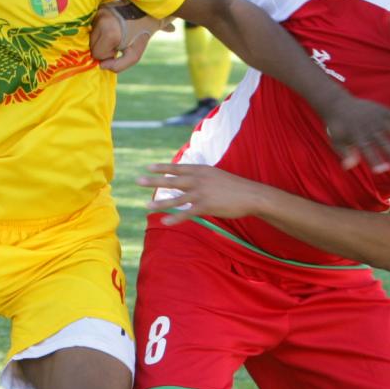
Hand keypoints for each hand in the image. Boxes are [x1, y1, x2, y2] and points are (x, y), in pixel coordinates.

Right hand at [90, 6, 171, 73]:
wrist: (147, 11)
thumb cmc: (141, 35)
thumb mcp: (134, 54)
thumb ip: (118, 66)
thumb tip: (101, 65)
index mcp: (110, 32)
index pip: (97, 53)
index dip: (108, 55)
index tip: (119, 48)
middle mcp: (101, 20)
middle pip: (91, 45)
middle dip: (103, 47)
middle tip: (117, 41)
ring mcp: (99, 12)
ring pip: (91, 36)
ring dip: (102, 39)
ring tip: (115, 34)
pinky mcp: (98, 8)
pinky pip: (92, 27)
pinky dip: (100, 31)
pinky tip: (110, 28)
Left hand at [138, 162, 260, 223]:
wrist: (251, 195)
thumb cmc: (234, 187)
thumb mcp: (216, 175)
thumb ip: (202, 177)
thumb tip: (191, 178)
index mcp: (201, 170)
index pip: (178, 168)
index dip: (162, 168)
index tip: (148, 167)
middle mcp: (199, 179)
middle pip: (173, 180)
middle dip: (154, 181)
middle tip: (138, 181)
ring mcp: (202, 193)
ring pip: (177, 198)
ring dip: (160, 202)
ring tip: (146, 205)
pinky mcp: (206, 206)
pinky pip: (187, 213)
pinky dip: (175, 218)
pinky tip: (164, 221)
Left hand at [323, 96, 389, 171]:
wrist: (338, 104)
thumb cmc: (338, 128)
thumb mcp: (336, 141)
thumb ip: (344, 153)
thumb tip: (350, 166)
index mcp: (355, 135)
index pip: (366, 150)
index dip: (374, 160)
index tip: (383, 170)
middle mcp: (367, 126)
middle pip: (382, 141)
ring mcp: (375, 116)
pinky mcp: (381, 109)